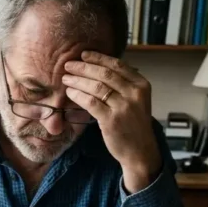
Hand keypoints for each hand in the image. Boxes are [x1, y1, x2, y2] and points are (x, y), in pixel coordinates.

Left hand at [62, 51, 161, 192]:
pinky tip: (70, 93)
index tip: (83, 54)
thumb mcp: (137, 100)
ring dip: (78, 80)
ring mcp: (124, 107)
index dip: (98, 58)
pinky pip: (91, 102)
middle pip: (105, 73)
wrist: (140, 151)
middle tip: (69, 64)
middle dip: (84, 67)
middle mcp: (135, 94)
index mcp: (142, 85)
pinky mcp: (111, 120)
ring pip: (96, 87)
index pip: (117, 65)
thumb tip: (99, 67)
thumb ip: (124, 84)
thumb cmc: (134, 125)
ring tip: (66, 78)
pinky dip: (78, 95)